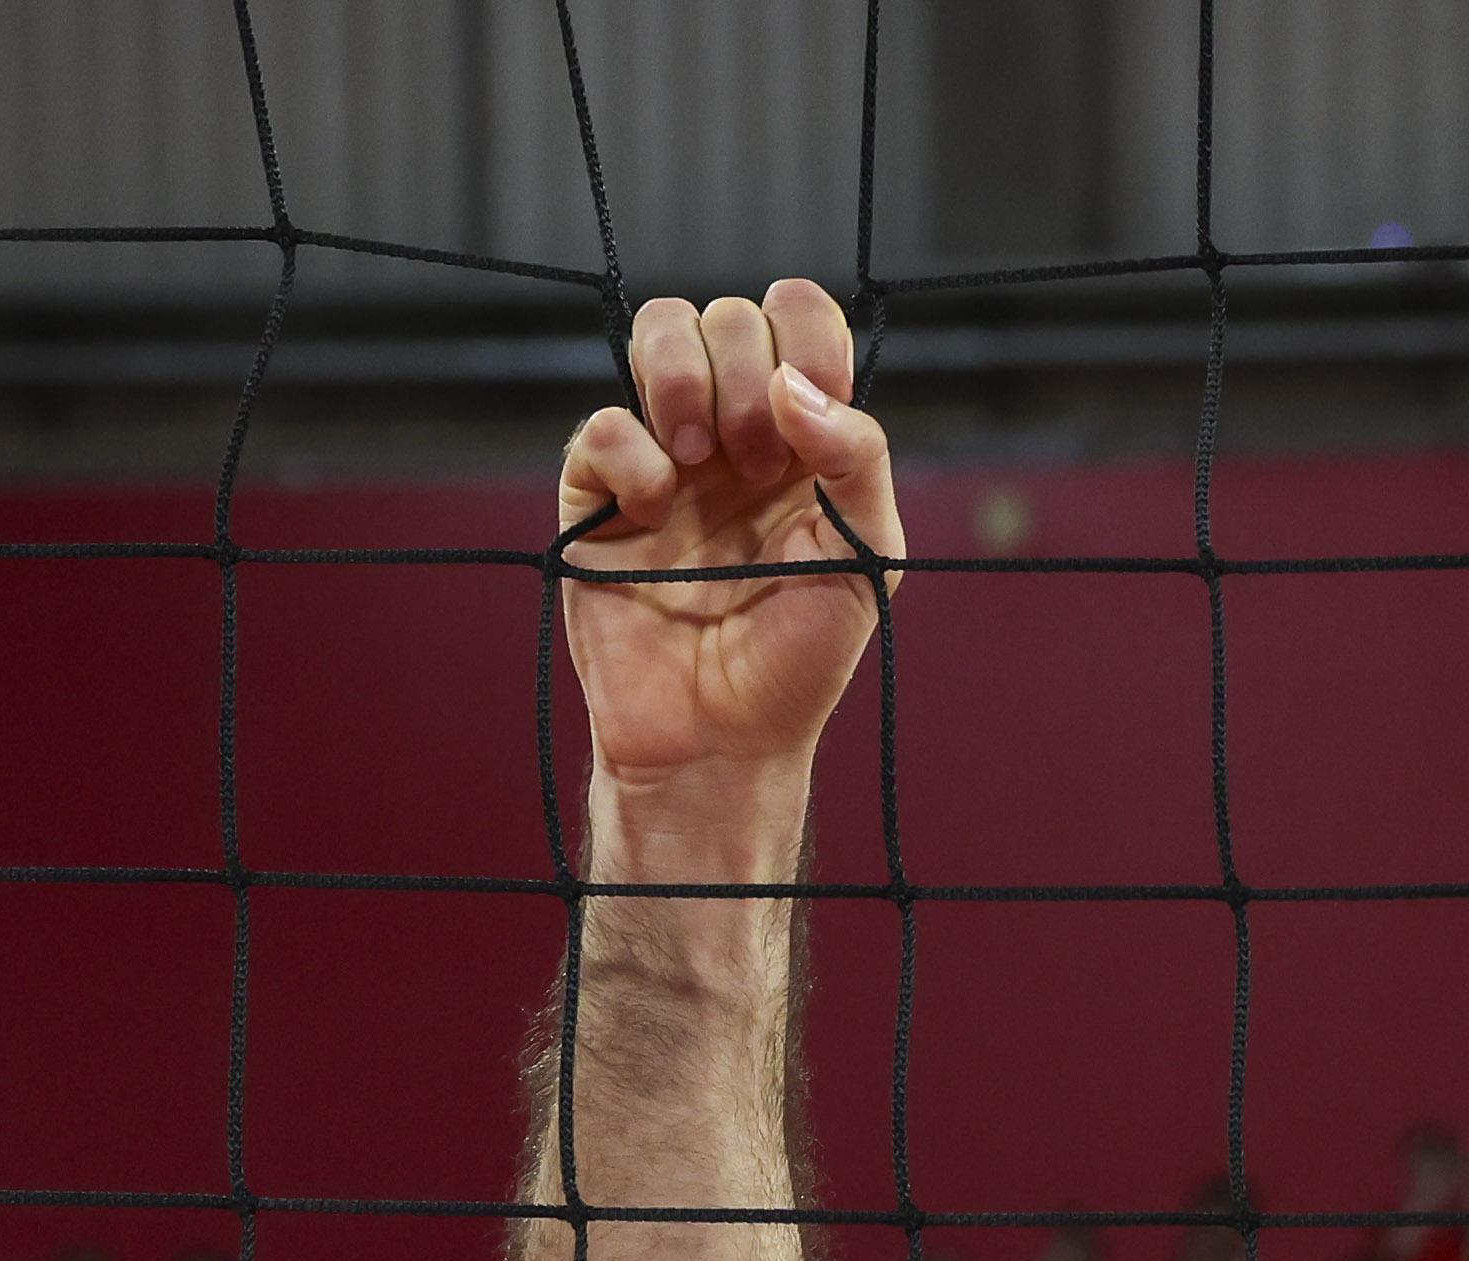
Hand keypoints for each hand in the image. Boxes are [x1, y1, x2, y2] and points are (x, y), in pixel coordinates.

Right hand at [561, 283, 904, 796]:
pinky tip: (655, 515)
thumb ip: (857, 458)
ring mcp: (664, 453)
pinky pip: (603, 423)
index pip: (799, 319)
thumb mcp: (870, 558)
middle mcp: (734, 429)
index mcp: (803, 435)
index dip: (801, 340)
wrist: (721, 736)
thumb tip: (795, 386)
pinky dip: (633, 457)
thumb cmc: (800, 655)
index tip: (803, 423)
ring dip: (684, 380)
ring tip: (701, 463)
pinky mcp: (598, 492)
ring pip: (659, 331)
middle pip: (728, 316)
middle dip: (745, 377)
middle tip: (754, 468)